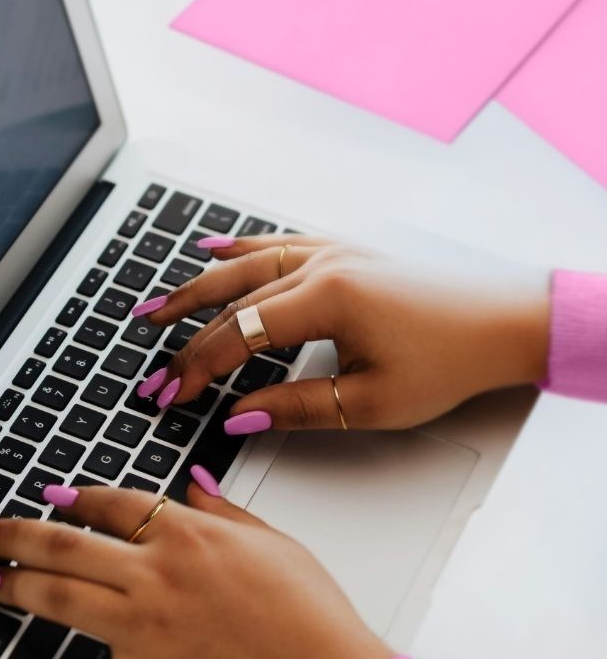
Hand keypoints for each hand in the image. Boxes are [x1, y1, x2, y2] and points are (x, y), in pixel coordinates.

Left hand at [0, 483, 390, 658]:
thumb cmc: (313, 616)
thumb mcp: (274, 542)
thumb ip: (226, 510)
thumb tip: (195, 484)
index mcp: (188, 535)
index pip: (114, 504)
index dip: (74, 498)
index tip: (49, 496)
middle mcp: (155, 574)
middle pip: (66, 545)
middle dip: (14, 535)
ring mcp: (144, 629)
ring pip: (57, 599)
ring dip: (10, 587)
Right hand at [134, 237, 549, 430]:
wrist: (505, 321)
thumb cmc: (450, 360)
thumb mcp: (373, 403)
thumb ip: (297, 409)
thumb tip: (239, 416)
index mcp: (326, 299)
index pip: (238, 334)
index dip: (198, 367)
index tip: (172, 394)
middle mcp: (322, 264)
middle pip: (231, 297)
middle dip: (185, 333)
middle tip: (152, 361)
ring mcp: (331, 251)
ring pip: (245, 264)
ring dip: (196, 286)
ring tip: (157, 306)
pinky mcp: (344, 251)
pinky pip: (276, 242)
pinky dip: (240, 248)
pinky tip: (213, 248)